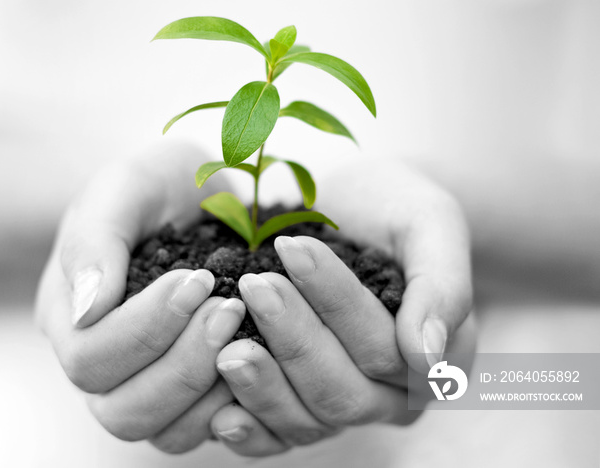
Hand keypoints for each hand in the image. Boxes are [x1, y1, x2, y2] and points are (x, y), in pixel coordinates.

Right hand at [35, 141, 246, 452]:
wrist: (206, 194)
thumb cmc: (160, 185)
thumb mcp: (125, 187)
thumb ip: (95, 240)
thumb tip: (88, 310)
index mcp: (69, 316)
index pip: (90, 357)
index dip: (145, 328)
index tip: (197, 279)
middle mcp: (100, 362)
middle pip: (122, 410)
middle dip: (182, 363)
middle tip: (229, 309)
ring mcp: (144, 383)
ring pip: (162, 432)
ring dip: (208, 387)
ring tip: (242, 327)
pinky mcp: (189, 393)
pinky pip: (203, 429)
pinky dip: (233, 404)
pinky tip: (257, 356)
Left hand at [209, 158, 475, 455]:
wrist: (359, 211)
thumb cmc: (396, 208)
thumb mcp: (430, 223)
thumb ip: (441, 285)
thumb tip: (425, 354)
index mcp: (439, 357)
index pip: (385, 345)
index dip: (335, 302)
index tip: (293, 249)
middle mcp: (394, 394)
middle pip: (343, 390)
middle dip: (294, 340)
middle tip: (254, 287)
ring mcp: (347, 405)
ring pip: (310, 420)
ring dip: (264, 385)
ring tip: (225, 345)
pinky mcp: (305, 405)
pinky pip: (280, 437)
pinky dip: (252, 433)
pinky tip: (219, 416)